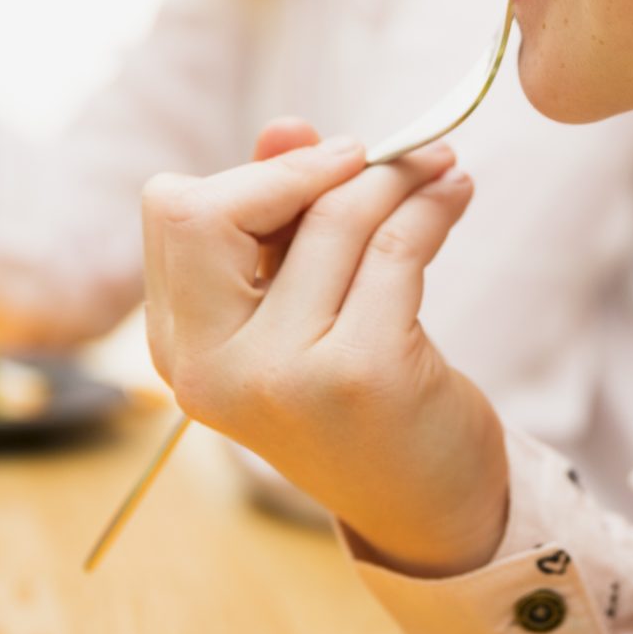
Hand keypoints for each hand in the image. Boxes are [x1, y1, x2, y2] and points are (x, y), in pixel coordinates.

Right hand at [141, 119, 509, 576]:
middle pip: (217, 208)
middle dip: (307, 167)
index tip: (323, 164)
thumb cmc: (356, 396)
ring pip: (331, 219)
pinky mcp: (361, 373)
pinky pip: (395, 247)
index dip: (253, 177)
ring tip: (438, 167)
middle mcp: (212, 368)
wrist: (422, 507)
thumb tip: (286, 126)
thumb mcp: (299, 308)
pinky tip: (455, 196)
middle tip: (376, 158)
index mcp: (178, 347)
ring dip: (396, 176)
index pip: (177, 214)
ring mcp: (282, 376)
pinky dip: (432, 207)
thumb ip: (277, 222)